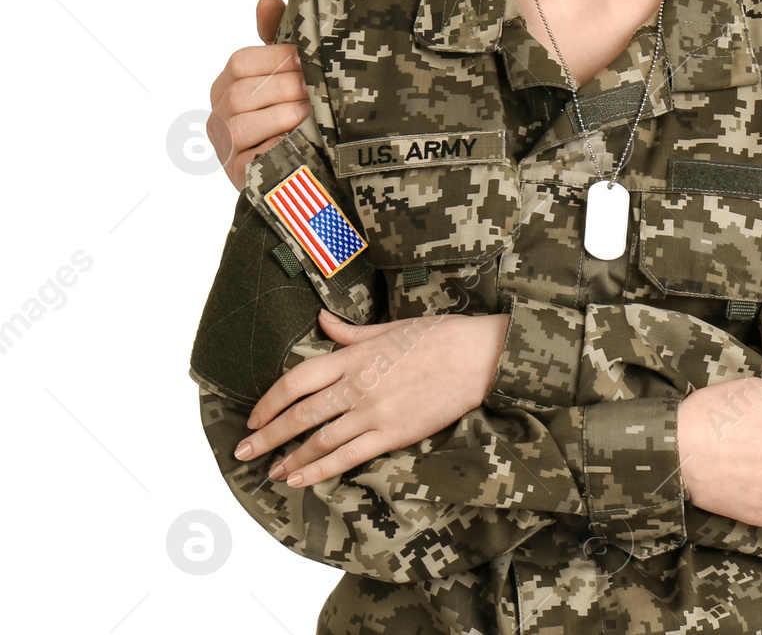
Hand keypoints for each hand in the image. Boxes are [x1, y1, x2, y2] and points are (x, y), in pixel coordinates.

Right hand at [208, 0, 310, 191]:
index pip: (240, 62)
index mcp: (229, 85)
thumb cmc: (298, 110)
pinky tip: (302, 137)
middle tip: (317, 87)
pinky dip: (277, 143)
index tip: (310, 59)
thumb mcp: (289, 73)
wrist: (311, 167)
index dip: (277, 57)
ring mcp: (225, 147)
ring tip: (312, 111)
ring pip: (241, 122)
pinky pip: (250, 155)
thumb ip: (277, 38)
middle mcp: (219, 115)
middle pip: (242, 91)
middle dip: (286, 86)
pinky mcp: (237, 175)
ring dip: (283, 113)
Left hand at [233, 308, 509, 486]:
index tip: (254, 416)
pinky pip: (348, 456)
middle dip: (268, 435)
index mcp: (354, 357)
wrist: (478, 357)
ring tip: (271, 472)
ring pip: (320, 440)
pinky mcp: (393, 433)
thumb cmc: (439, 336)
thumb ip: (351, 333)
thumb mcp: (391, 327)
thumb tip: (321, 320)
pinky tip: (300, 479)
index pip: (297, 380)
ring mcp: (374, 412)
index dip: (270, 401)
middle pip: (300, 414)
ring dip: (290, 457)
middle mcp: (357, 385)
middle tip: (243, 452)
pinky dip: (320, 470)